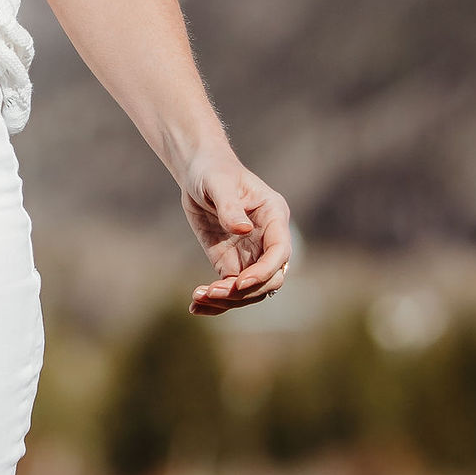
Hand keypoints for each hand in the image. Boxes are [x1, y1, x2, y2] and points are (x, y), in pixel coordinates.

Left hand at [181, 149, 291, 314]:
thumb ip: (230, 206)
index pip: (279, 253)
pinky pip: (230, 288)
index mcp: (274, 217)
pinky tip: (196, 305)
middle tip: (212, 292)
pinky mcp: (231, 261)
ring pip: (251, 290)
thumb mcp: (219, 182)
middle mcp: (267, 239)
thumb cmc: (213, 169)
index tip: (239, 283)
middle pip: (269, 278)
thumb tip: (243, 229)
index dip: (263, 271)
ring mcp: (250, 253)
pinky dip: (215, 301)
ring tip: (198, 299)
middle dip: (244, 291)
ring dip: (228, 301)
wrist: (198, 170)